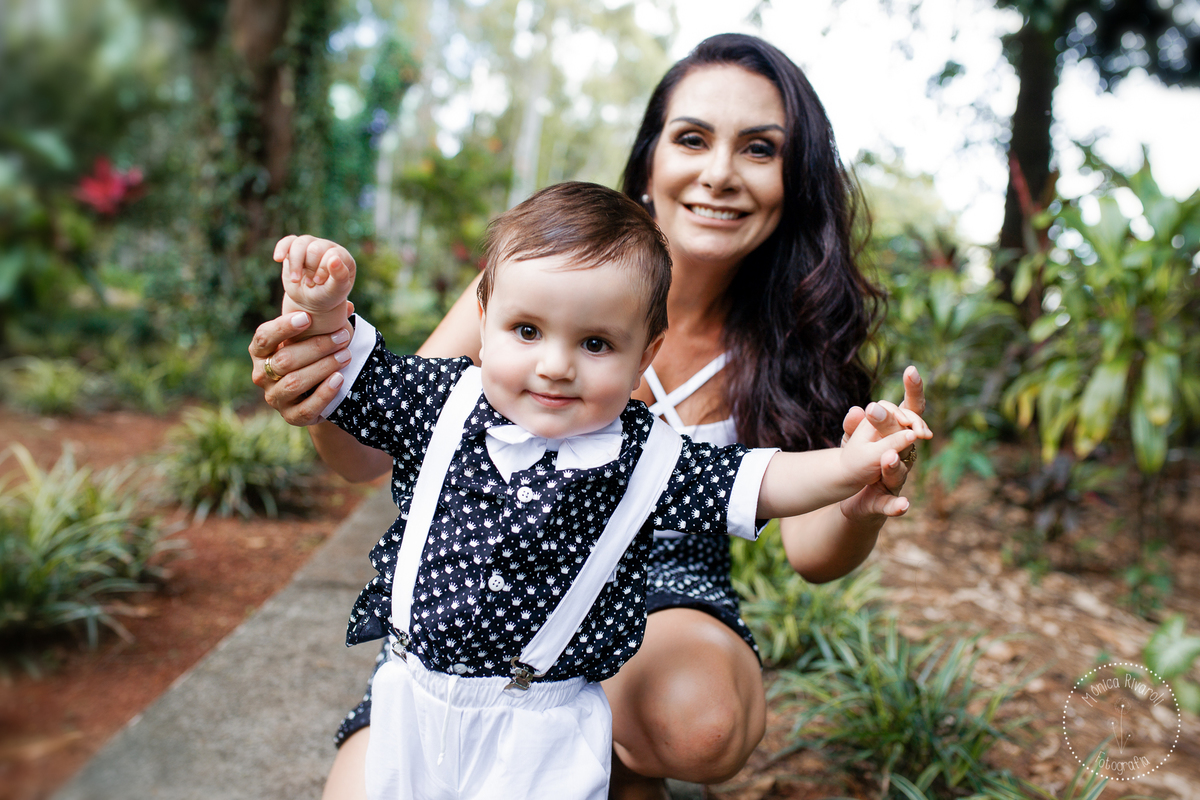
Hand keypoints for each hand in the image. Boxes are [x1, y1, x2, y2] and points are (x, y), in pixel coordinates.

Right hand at [248, 303, 355, 426]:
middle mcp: (261, 375)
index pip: (263, 338)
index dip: (283, 327)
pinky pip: (306, 408)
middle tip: (342, 336)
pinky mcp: (291, 417)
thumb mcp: (311, 338)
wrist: (315, 395)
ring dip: (323, 367)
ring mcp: (275, 398)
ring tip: (346, 355)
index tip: (307, 318)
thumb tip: (348, 306)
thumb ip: (323, 321)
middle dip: (316, 346)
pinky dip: (324, 393)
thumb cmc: (310, 357)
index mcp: (260, 352)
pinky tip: (339, 379)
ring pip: (294, 383)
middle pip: (284, 360)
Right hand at [274, 235, 356, 315]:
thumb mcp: (336, 290)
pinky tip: (278, 259)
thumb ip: (340, 276)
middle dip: (310, 269)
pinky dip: (281, 249)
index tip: (319, 282)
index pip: (332, 254)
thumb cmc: (327, 296)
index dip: (323, 269)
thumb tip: (335, 258)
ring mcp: (311, 245)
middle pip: (315, 249)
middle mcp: (327, 247)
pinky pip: (288, 241)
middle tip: (311, 283)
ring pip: (300, 244)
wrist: (310, 301)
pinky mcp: (295, 248)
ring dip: (296, 264)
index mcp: (342, 256)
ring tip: (296, 279)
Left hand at [838, 366, 930, 516]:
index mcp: (896, 437)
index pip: (909, 411)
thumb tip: (855, 411)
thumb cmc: (862, 461)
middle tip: (890, 416)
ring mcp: (896, 479)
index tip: (911, 369)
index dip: (913, 391)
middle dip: (904, 426)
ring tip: (887, 457)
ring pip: (901, 471)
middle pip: (909, 439)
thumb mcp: (853, 441)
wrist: (855, 497)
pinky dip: (898, 506)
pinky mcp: (885, 502)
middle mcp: (904, 456)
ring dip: (894, 465)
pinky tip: (903, 506)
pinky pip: (892, 504)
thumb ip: (854, 427)